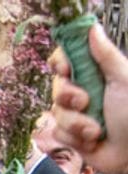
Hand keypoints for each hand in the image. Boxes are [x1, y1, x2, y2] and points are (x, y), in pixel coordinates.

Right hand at [51, 23, 127, 173]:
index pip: (66, 59)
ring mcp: (74, 114)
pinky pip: (57, 133)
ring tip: (96, 129)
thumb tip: (93, 29)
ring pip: (56, 113)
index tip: (66, 68)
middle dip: (69, 96)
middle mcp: (82, 91)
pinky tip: (91, 140)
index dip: (60, 62)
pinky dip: (74, 138)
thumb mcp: (123, 78)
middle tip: (86, 102)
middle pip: (57, 86)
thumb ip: (105, 55)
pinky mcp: (69, 135)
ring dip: (77, 123)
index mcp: (95, 73)